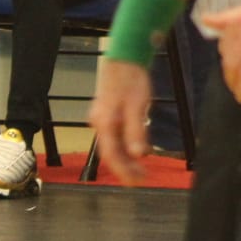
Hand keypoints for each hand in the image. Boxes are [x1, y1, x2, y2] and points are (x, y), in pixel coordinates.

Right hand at [88, 59, 153, 180]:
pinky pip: (114, 137)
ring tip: (141, 169)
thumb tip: (138, 155)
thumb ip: (136, 132)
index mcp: (105, 124)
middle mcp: (99, 124)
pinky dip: (125, 147)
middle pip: (110, 153)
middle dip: (125, 168)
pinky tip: (135, 150)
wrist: (124, 59)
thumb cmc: (131, 80)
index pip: (112, 156)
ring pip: (112, 146)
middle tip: (142, 179)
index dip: (123, 171)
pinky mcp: (107, 115)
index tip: (136, 182)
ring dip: (126, 159)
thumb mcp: (138, 107)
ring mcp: (101, 119)